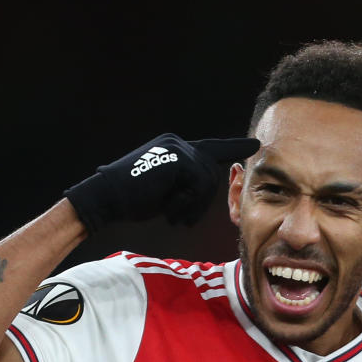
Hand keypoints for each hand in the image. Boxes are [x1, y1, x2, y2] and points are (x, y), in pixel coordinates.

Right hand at [63, 133, 259, 231]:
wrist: (107, 197)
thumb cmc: (132, 200)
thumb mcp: (165, 190)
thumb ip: (186, 184)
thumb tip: (206, 189)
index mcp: (176, 148)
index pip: (212, 147)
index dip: (234, 146)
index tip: (254, 144)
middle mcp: (178, 143)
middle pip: (211, 173)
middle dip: (201, 202)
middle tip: (180, 219)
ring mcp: (178, 148)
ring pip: (207, 180)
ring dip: (193, 206)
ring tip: (172, 215)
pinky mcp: (177, 158)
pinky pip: (199, 185)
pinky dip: (187, 204)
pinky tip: (170, 211)